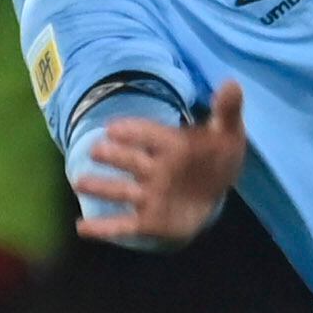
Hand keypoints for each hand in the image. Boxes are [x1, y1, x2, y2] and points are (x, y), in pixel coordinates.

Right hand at [72, 81, 247, 246]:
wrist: (214, 188)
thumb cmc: (216, 156)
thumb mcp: (228, 133)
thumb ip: (227, 111)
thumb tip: (232, 84)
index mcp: (172, 146)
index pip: (151, 136)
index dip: (134, 132)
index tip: (113, 128)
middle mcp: (155, 169)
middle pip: (132, 161)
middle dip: (115, 156)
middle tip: (95, 150)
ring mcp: (150, 195)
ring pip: (123, 191)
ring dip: (102, 187)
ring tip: (80, 182)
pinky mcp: (149, 221)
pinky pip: (124, 225)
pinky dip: (104, 228)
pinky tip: (81, 228)